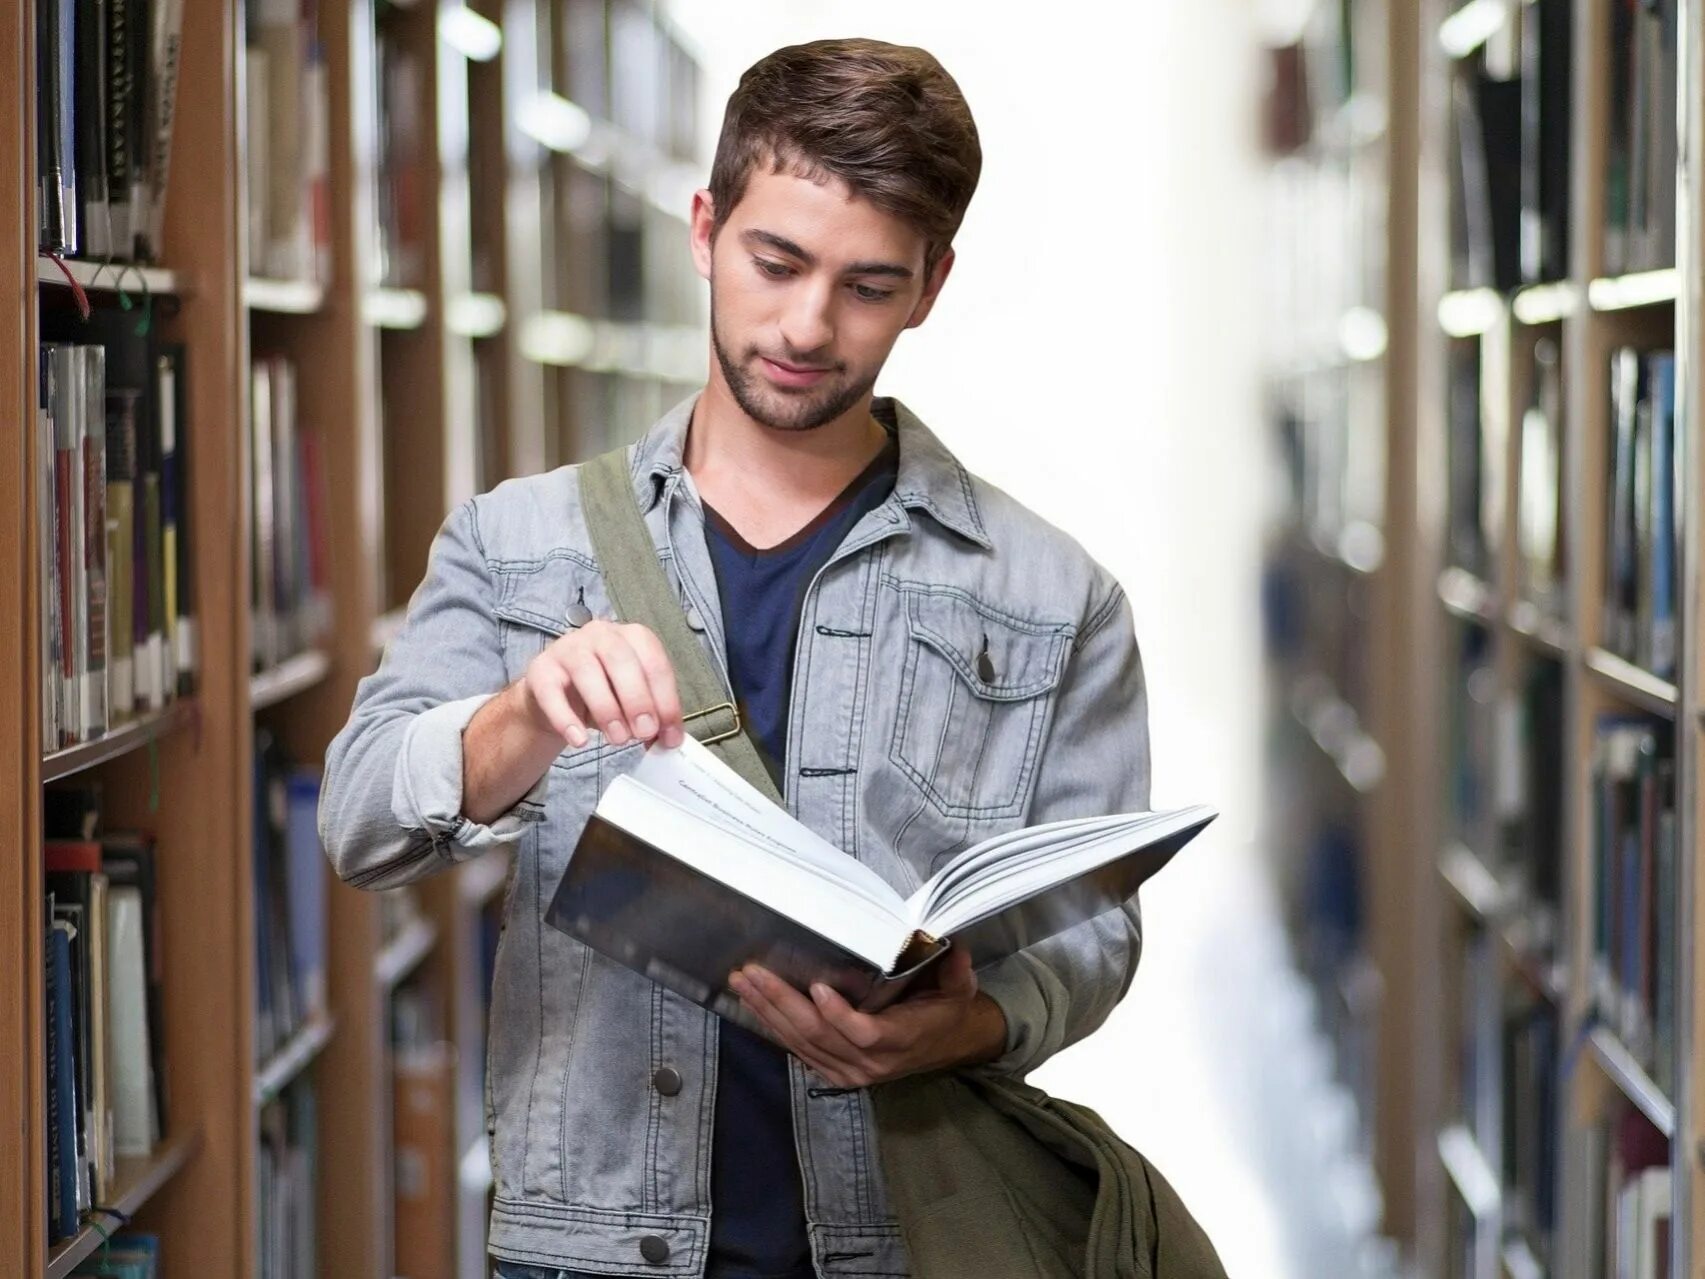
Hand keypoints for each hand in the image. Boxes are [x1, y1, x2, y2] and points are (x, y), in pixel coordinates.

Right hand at [519, 620, 684, 749]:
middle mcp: (601, 634)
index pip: (654, 662)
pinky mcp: (541, 669)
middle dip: (637, 699)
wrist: (555, 697)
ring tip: (618, 739)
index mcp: (632, 637)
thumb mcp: (632, 703)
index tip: (670, 734)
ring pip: (587, 671)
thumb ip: (653, 717)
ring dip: (607, 709)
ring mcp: (568, 648)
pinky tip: (579, 740)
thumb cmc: (602, 694)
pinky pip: (551, 692)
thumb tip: (670, 740)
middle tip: (644, 732)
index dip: (665, 700)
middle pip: (621, 659)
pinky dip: (566, 718)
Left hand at [728, 946, 1007, 1087]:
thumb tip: (955, 948)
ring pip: (801, 1043)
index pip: (864, 1033)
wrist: (949, 1044)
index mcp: (901, 1039)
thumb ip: (956, 971)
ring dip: (768, 1012)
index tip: (817, 987)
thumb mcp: (960, 989)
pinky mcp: (836, 1072)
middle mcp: (871, 1062)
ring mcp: (850, 1071)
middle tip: (753, 974)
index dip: (838, 1015)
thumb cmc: (948, 1010)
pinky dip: (774, 1028)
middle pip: (818, 1035)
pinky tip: (754, 1005)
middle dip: (781, 1002)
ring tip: (742, 983)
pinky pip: (799, 1051)